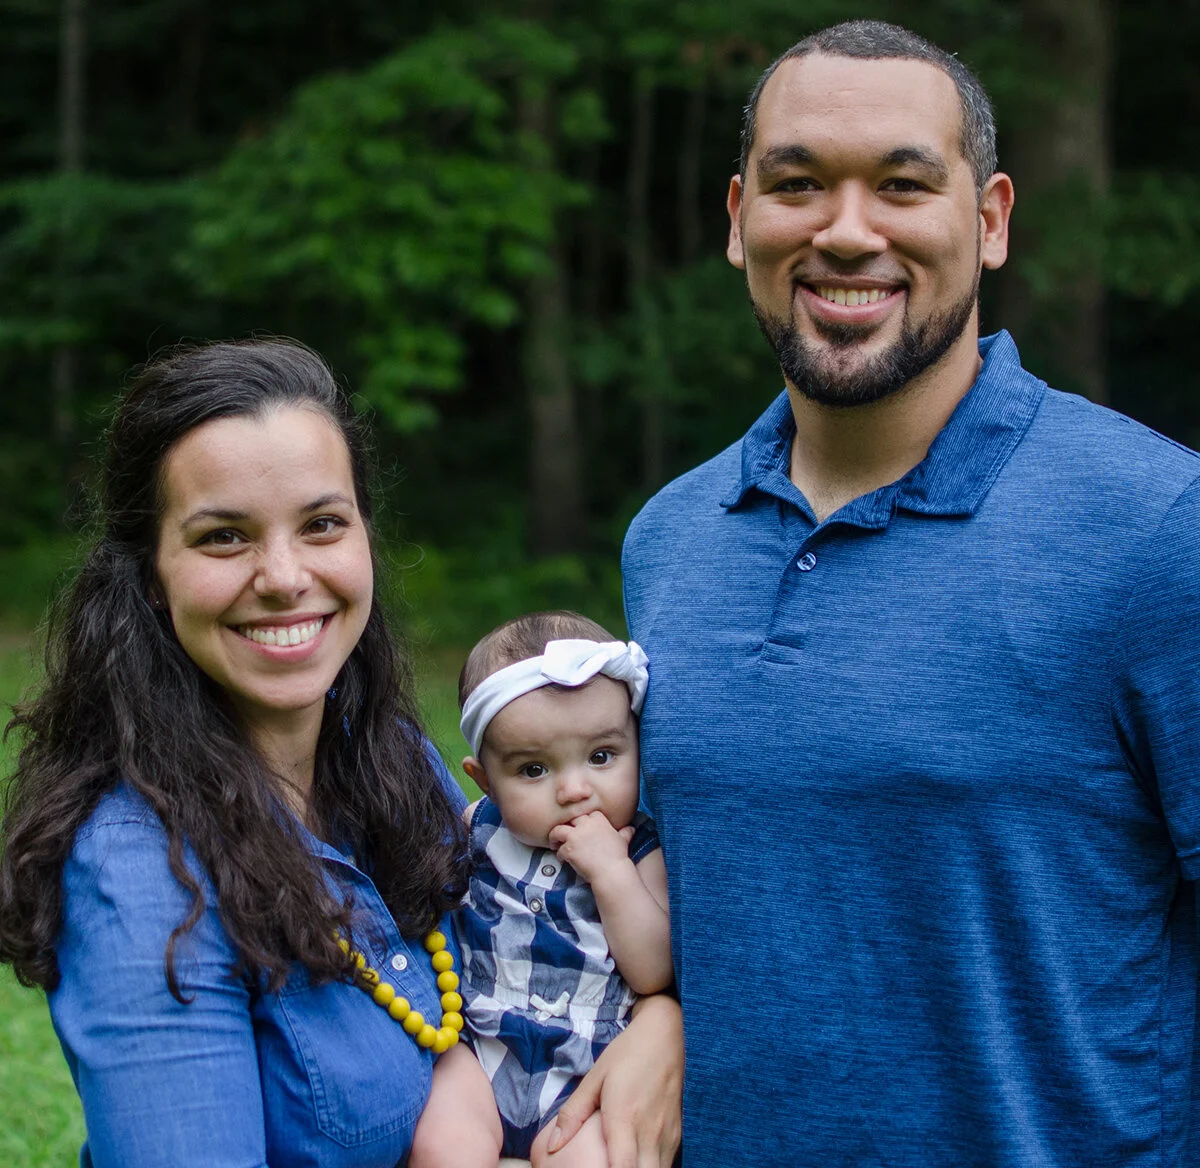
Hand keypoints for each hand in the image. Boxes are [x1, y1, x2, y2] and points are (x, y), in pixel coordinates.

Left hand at [545, 994, 682, 1166]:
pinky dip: (653, 1167)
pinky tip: (638, 1162)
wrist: (666, 1034)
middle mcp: (649, 1131)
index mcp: (624, 1117)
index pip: (623, 1167)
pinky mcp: (677, 1133)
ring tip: (622, 1165)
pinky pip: (666, 1163)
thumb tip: (553, 1145)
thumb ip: (574, 1112)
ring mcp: (667, 1134)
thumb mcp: (595, 1076)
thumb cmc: (627, 1053)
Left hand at [548, 810, 634, 885]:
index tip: (580, 828)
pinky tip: (563, 860)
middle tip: (564, 835)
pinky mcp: (568, 849)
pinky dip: (559, 855)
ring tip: (555, 844)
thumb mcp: (623, 841)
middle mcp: (585, 825)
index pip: (585, 814)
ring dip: (554, 837)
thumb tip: (631, 828)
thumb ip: (625, 832)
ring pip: (557, 830)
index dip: (581, 822)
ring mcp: (575, 836)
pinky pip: (558, 850)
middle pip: (570, 819)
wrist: (611, 873)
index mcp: (598, 820)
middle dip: (567, 826)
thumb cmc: (618, 857)